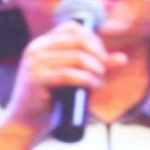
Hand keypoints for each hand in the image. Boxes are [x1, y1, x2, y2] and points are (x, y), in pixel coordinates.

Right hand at [4, 21, 127, 133]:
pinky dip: (88, 80)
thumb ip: (96, 66)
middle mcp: (37, 48)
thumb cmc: (54, 100)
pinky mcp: (37, 79)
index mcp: (43, 44)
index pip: (72, 27)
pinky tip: (94, 86)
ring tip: (100, 81)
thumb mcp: (76, 78)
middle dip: (98, 54)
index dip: (92, 39)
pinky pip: (70, 75)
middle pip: (78, 40)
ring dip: (96, 69)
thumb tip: (123, 59)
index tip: (102, 57)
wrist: (27, 122)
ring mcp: (35, 63)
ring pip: (77, 57)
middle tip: (104, 70)